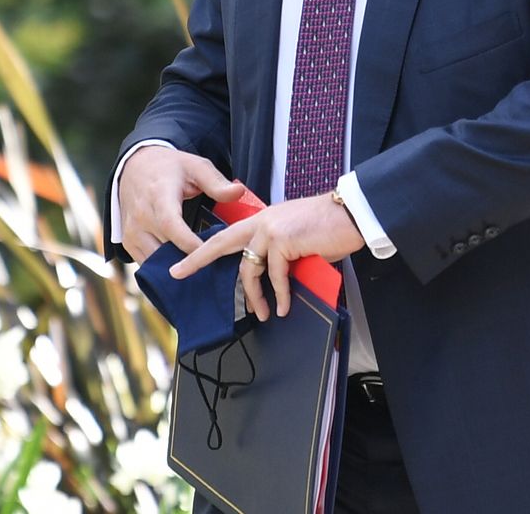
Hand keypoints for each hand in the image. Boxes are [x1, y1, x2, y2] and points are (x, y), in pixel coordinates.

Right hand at [116, 144, 246, 262]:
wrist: (135, 167)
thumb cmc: (170, 168)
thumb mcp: (196, 167)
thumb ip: (216, 183)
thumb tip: (239, 192)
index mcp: (159, 195)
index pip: (171, 225)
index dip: (190, 244)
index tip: (210, 253)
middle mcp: (141, 215)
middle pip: (165, 248)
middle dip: (189, 261)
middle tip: (214, 270)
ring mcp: (132, 231)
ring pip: (154, 261)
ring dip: (177, 268)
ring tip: (201, 271)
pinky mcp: (128, 242)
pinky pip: (146, 264)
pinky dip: (164, 270)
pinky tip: (184, 269)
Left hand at [170, 193, 362, 319]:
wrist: (351, 215)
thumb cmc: (329, 228)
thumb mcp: (297, 239)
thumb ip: (279, 253)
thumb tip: (272, 278)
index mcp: (263, 219)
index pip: (228, 235)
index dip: (206, 248)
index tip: (186, 260)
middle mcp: (262, 221)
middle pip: (221, 243)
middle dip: (197, 259)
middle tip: (178, 273)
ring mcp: (270, 229)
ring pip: (250, 268)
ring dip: (255, 295)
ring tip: (261, 313)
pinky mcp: (282, 240)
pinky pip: (275, 275)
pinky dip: (280, 294)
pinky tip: (283, 306)